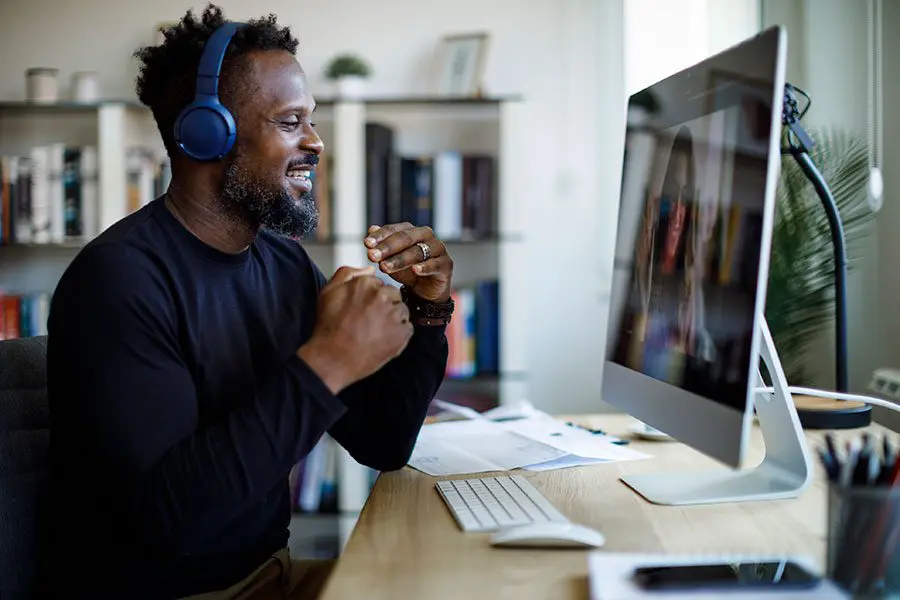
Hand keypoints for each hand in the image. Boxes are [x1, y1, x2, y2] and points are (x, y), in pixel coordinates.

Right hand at [297, 266, 412, 393]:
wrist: (332, 359)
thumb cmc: (328, 327)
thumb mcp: (328, 292)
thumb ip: (348, 274)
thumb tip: (369, 269)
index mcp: (365, 283)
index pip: (378, 284)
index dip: (370, 298)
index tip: (361, 310)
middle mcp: (381, 295)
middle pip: (393, 294)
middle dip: (384, 305)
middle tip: (369, 322)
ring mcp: (393, 315)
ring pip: (402, 310)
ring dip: (393, 319)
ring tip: (374, 332)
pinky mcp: (402, 333)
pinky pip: (407, 328)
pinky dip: (398, 334)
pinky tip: (381, 340)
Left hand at [364, 223, 453, 301]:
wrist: (425, 291)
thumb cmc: (407, 272)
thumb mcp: (391, 260)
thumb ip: (381, 246)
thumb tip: (371, 229)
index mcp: (412, 231)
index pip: (394, 230)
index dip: (380, 236)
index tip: (366, 244)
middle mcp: (426, 236)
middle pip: (405, 238)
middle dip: (387, 247)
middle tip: (372, 255)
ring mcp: (438, 249)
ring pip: (418, 251)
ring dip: (400, 259)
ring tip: (385, 267)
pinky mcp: (446, 264)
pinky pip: (436, 264)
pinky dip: (425, 267)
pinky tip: (415, 270)